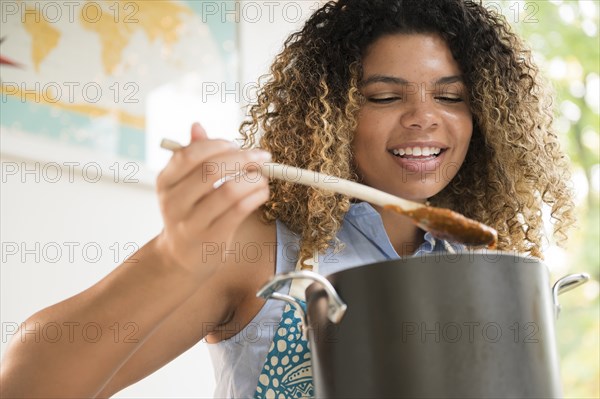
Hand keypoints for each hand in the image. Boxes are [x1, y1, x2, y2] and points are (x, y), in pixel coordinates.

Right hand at [155, 122, 270, 277]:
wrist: (181, 258)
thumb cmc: (190, 212)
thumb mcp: (184, 184)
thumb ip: (192, 155)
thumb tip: (197, 125)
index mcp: (165, 181)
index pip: (189, 154)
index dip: (218, 145)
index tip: (237, 145)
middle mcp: (174, 202)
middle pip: (210, 170)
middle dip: (242, 159)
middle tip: (262, 157)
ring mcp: (192, 223)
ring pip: (229, 191)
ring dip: (254, 179)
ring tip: (263, 177)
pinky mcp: (212, 239)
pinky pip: (240, 211)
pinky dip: (256, 196)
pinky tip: (262, 192)